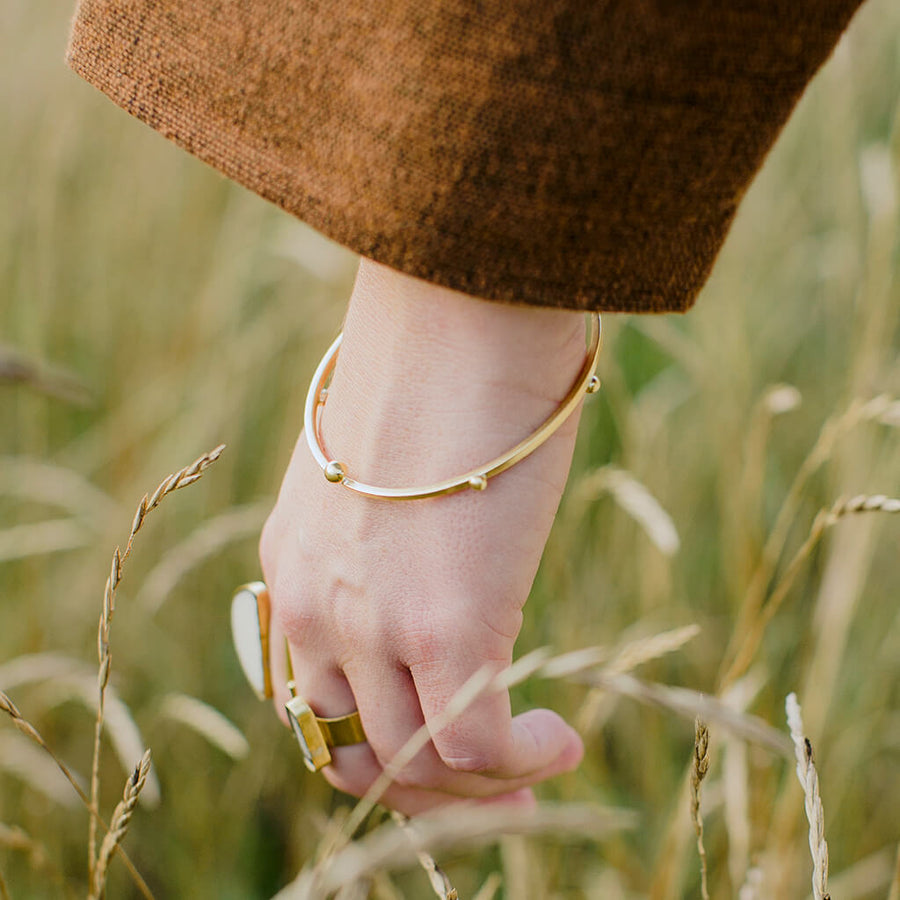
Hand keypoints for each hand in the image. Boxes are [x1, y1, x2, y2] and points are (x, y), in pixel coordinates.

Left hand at [259, 259, 586, 813]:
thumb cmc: (439, 371)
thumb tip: (447, 562)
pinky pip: (479, 749)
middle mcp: (319, 605)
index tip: (436, 743)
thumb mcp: (386, 466)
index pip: (313, 699)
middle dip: (421, 789)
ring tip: (539, 762)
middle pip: (352, 752)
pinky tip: (564, 738)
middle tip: (493, 783)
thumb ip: (390, 531)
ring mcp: (376, 623)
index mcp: (297, 565)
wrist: (463, 315)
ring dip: (482, 787)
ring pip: (416, 765)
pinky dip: (524, 763)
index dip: (375, 741)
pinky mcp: (447, 627)